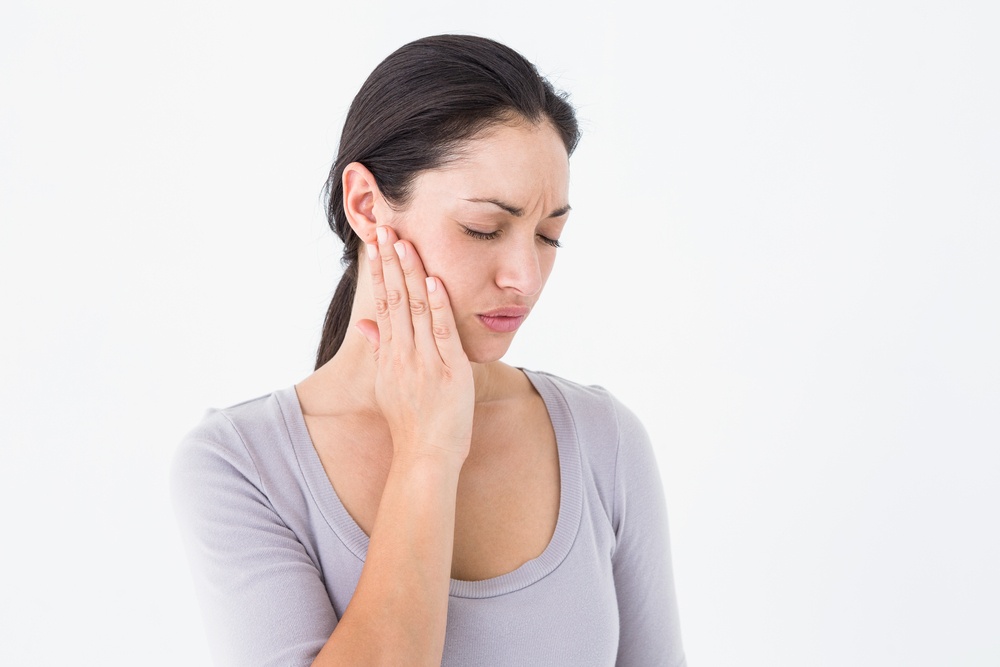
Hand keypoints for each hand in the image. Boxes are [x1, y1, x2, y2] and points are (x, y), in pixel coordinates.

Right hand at [356, 226, 474, 463]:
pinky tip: (434, 280)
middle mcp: (402, 354)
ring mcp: (424, 361)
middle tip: (383, 227)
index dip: (379, 271)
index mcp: (389, 355)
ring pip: (415, 309)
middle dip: (389, 261)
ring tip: (403, 241)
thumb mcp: (388, 385)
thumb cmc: (412, 424)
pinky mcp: (447, 371)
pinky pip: (441, 332)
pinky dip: (438, 305)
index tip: (375, 243)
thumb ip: (380, 352)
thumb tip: (366, 325)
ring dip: (411, 272)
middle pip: (394, 299)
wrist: (424, 456)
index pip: (382, 303)